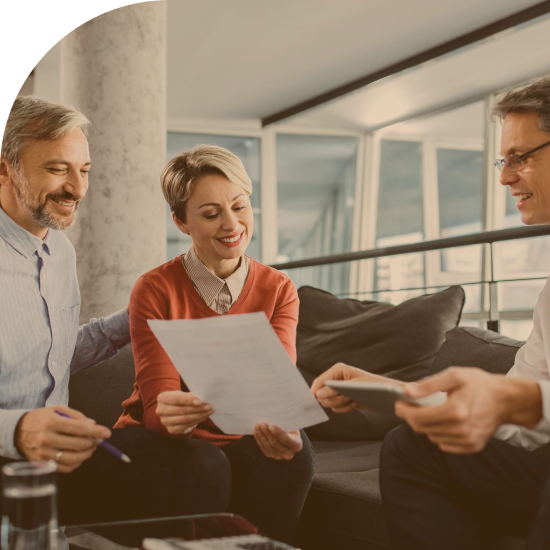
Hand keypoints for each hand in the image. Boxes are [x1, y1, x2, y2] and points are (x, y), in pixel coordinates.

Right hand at [14, 406, 110, 473]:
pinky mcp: (42, 463)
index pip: (79, 428)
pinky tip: (80, 456)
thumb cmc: (41, 418)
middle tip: (98, 440)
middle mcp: (47, 438)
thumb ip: (76, 416)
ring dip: (87, 454)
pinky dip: (77, 463)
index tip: (107, 433)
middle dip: (93, 442)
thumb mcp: (57, 410)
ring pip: (73, 458)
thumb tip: (92, 424)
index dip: (95, 431)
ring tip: (91, 448)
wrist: (17, 431)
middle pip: (78, 444)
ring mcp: (44, 453)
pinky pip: (64, 468)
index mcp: (52, 422)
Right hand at [156, 391, 213, 434]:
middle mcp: (160, 411)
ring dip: (200, 416)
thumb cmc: (179, 399)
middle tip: (210, 407)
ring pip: (185, 419)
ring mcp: (165, 422)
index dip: (188, 401)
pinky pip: (186, 426)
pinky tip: (204, 417)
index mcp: (162, 398)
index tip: (200, 401)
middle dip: (197, 409)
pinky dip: (197, 421)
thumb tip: (202, 397)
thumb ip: (189, 396)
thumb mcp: (182, 394)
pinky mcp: (171, 430)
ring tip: (209, 411)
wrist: (173, 409)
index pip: (176, 399)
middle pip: (182, 411)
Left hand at [253, 424, 301, 459]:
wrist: (288, 436)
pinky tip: (256, 432)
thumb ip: (285, 423)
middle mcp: (289, 454)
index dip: (278, 433)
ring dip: (262, 435)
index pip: (286, 439)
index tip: (270, 426)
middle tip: (262, 424)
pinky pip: (264, 448)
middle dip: (267, 433)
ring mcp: (280, 456)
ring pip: (268, 446)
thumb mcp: (291, 425)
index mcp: (297, 445)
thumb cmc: (290, 427)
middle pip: (276, 443)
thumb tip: (274, 416)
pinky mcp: (272, 456)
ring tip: (258, 426)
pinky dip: (259, 440)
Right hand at [311, 362, 402, 412]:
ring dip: (340, 404)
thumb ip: (335, 390)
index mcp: (338, 370)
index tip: (313, 402)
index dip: (315, 392)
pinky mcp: (343, 397)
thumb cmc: (374, 386)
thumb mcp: (354, 387)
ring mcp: (339, 389)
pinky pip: (336, 407)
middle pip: (322, 394)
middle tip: (347, 397)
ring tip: (352, 399)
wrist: (386, 395)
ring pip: (329, 402)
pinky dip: (345, 408)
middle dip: (334, 399)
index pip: (320, 381)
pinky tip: (354, 403)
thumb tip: (318, 394)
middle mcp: (336, 378)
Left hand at [395, 367, 541, 453]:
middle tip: (408, 406)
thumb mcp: (454, 376)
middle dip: (412, 417)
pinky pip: (444, 444)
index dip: (404, 411)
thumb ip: (429, 385)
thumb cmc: (479, 384)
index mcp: (455, 411)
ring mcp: (467, 441)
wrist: (506, 400)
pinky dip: (439, 434)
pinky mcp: (471, 447)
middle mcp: (461, 430)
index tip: (398, 404)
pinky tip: (443, 421)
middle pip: (422, 428)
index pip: (418, 417)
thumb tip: (408, 391)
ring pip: (431, 437)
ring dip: (426, 425)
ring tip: (429, 411)